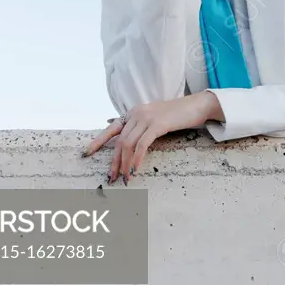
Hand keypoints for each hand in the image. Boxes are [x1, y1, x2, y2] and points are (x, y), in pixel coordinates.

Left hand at [82, 94, 212, 184]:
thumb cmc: (179, 115)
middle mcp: (137, 113)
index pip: (112, 128)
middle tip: (112, 177)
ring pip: (128, 144)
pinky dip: (137, 159)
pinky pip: (142, 145)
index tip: (87, 153)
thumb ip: (143, 127)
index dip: (98, 141)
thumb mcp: (156, 119)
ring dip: (125, 164)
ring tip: (125, 178)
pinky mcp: (157, 124)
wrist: (197, 105)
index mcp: (134, 113)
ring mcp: (146, 117)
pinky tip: (136, 169)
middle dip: (114, 162)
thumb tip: (131, 142)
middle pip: (119, 141)